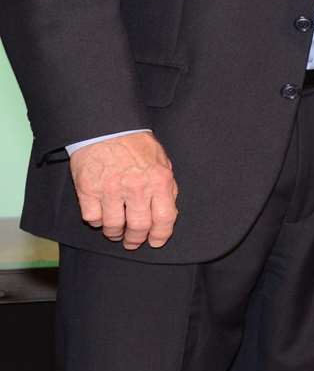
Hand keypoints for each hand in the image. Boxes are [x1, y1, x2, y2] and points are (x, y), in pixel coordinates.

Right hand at [70, 133, 178, 249]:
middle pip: (139, 227)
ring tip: (116, 233)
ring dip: (115, 234)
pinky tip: (101, 217)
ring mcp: (111, 189)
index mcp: (159, 180)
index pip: (165, 218)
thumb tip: (168, 211)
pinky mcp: (88, 190)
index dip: (161, 235)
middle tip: (133, 242)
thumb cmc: (136, 144)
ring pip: (114, 226)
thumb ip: (166, 186)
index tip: (156, 242)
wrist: (106, 127)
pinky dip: (97, 222)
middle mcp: (136, 187)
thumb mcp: (162, 162)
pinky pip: (93, 218)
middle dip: (136, 239)